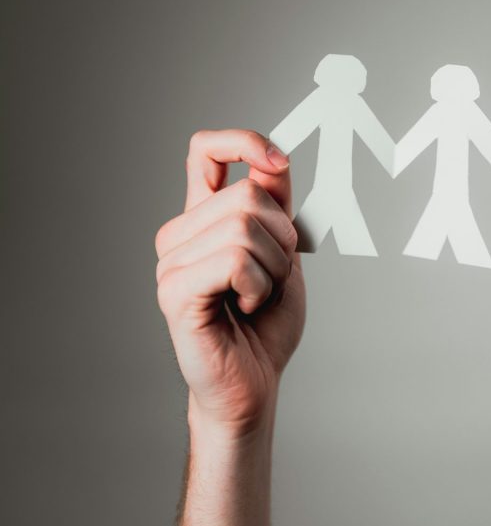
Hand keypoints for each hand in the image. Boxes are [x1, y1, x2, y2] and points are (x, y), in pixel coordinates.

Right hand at [155, 129, 305, 433]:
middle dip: (284, 238)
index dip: (243, 142)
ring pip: (245, 227)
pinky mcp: (175, 291)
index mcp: (204, 219)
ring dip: (275, 268)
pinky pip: (235, 261)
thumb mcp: (283, 253)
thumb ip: (276, 208)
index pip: (205, 151)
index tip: (278, 163)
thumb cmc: (265, 324)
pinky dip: (259, 285)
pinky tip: (245, 306)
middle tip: (275, 276)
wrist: (254, 383)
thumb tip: (275, 161)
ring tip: (258, 295)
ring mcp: (172, 261)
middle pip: (248, 194)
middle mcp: (181, 234)